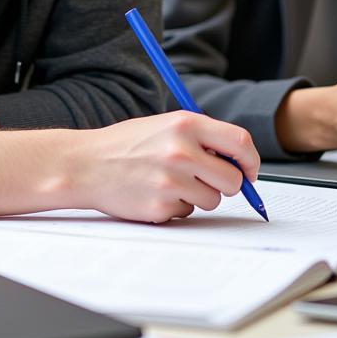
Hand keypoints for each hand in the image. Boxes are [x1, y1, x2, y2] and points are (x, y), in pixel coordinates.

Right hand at [70, 110, 260, 223]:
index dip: (251, 161)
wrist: (86, 164)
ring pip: (212, 200)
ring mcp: (171, 181)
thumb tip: (240, 162)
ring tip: (169, 182)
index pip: (240, 142)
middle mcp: (182, 151)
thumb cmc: (126, 145)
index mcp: (185, 124)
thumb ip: (201, 138)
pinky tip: (153, 193)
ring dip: (197, 196)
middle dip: (225, 184)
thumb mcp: (164, 126)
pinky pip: (187, 213)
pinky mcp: (161, 206)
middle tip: (205, 179)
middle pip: (233, 180)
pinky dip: (176, 207)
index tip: (249, 170)